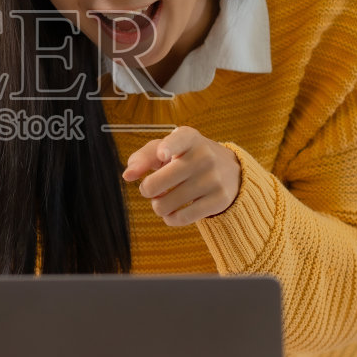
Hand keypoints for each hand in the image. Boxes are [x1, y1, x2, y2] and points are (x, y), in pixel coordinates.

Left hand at [121, 126, 240, 226]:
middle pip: (157, 183)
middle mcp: (204, 155)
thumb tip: (128, 175)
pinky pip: (182, 218)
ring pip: (166, 204)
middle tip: (151, 189)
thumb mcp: (166, 149)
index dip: (168, 148)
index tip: (163, 155)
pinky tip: (172, 212)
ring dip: (158, 206)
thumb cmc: (185, 158)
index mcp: (189, 138)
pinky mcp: (220, 199)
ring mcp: (214, 178)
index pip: (179, 140)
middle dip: (147, 190)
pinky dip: (170, 218)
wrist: (229, 171)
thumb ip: (143, 158)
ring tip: (164, 200)